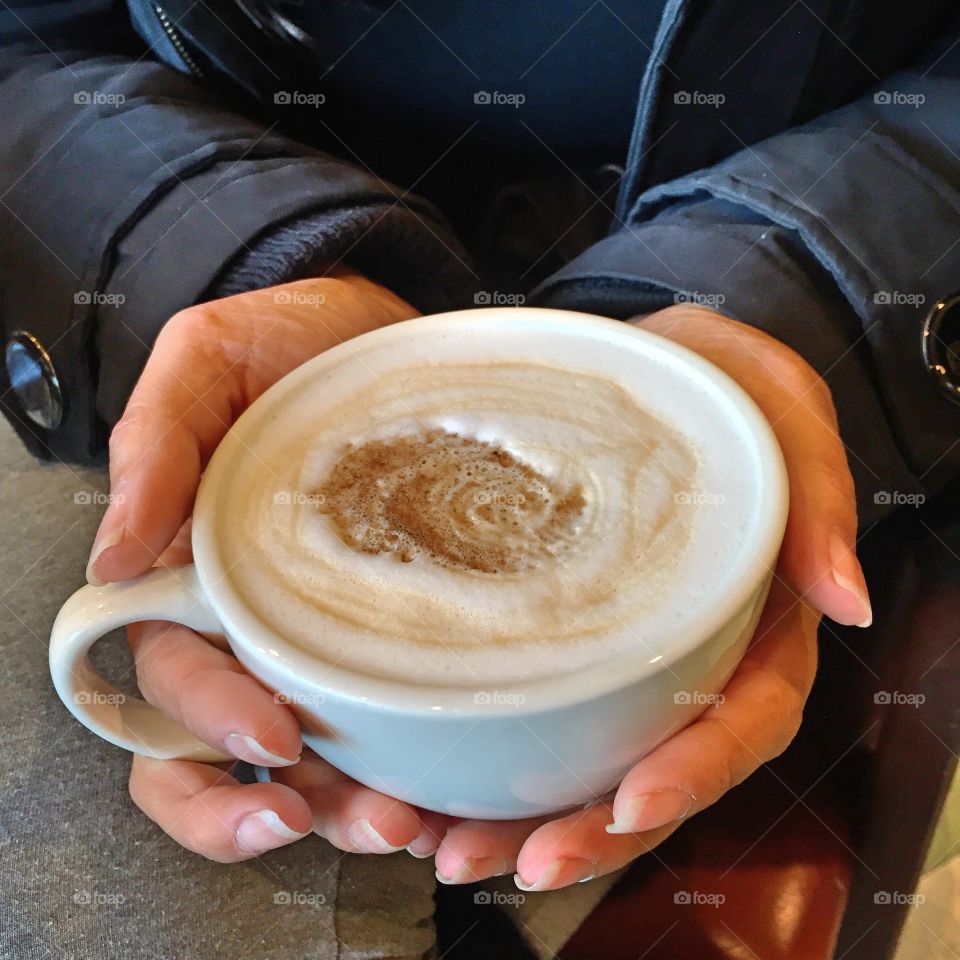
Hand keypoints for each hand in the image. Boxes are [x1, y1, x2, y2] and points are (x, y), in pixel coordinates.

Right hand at [89, 273, 449, 860]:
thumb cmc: (284, 343)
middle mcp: (247, 617)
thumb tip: (114, 555)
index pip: (173, 675)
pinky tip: (445, 782)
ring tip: (407, 821)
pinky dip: (407, 760)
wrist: (373, 329)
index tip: (273, 741)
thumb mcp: (206, 361)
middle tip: (358, 819)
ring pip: (307, 756)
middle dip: (282, 803)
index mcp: (188, 573)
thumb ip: (152, 441)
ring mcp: (317, 626)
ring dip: (348, 806)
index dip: (210, 722)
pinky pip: (385, 706)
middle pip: (229, 747)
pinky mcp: (384, 619)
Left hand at [428, 304, 870, 890]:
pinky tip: (430, 796)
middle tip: (524, 861)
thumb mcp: (771, 396)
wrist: (631, 369)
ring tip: (454, 852)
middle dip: (596, 831)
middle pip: (657, 770)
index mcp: (753, 615)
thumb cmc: (709, 381)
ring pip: (589, 768)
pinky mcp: (559, 644)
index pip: (742, 715)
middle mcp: (689, 655)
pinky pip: (532, 722)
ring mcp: (622, 658)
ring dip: (528, 825)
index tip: (634, 801)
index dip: (695, 768)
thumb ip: (815, 483)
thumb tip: (842, 595)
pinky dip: (486, 770)